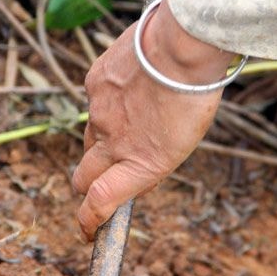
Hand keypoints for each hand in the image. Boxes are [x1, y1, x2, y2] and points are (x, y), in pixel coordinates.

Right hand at [72, 0, 234, 239]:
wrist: (183, 46)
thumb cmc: (194, 96)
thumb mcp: (182, 143)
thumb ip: (151, 162)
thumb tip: (134, 177)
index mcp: (143, 163)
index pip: (100, 202)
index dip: (89, 220)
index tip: (86, 229)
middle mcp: (114, 142)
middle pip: (82, 176)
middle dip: (85, 185)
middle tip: (95, 182)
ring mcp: (100, 113)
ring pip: (91, 136)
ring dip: (105, 137)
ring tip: (135, 116)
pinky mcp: (93, 84)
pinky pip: (96, 102)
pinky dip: (110, 102)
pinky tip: (132, 87)